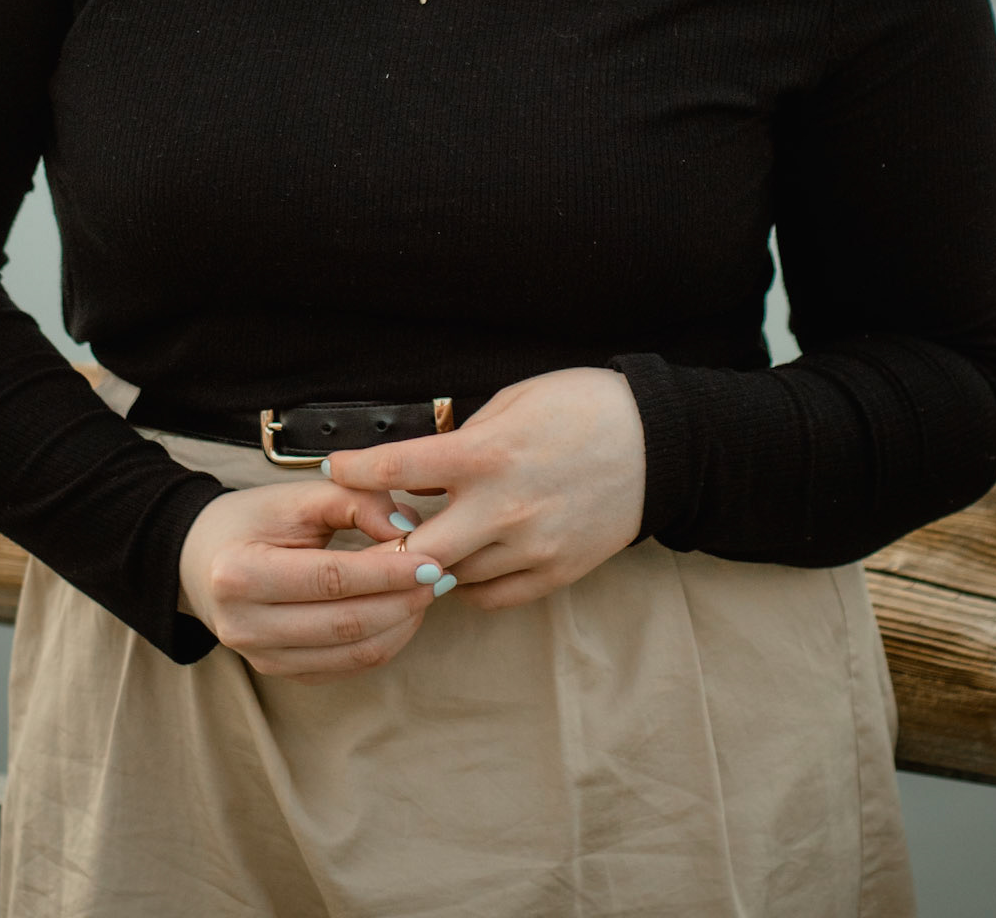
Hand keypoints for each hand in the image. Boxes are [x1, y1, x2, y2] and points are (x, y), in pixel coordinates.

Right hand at [177, 479, 443, 683]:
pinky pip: (344, 667)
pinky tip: (402, 612)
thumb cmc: (254, 519)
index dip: (387, 571)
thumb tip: (409, 528)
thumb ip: (355, 500)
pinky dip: (382, 642)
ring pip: (351, 653)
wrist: (201, 557)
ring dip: (400, 625)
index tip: (432, 559)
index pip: (331, 578)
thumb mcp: (297, 496)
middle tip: (441, 576)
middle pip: (344, 623)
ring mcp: (260, 658)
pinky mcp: (279, 672)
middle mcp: (244, 625)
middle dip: (402, 601)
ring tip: (427, 592)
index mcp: (240, 573)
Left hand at [323, 367, 645, 610]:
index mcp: (488, 455)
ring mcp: (531, 547)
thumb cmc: (584, 407)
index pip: (400, 468)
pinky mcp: (556, 572)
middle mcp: (503, 508)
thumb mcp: (516, 400)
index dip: (356, 469)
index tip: (336, 467)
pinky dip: (470, 582)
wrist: (659, 444)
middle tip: (372, 532)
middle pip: (415, 551)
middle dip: (384, 546)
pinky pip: (493, 595)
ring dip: (430, 562)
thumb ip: (467, 436)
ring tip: (423, 542)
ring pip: (452, 577)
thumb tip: (426, 465)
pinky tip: (468, 559)